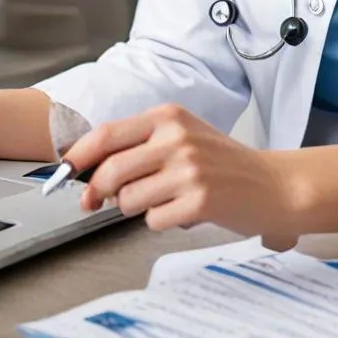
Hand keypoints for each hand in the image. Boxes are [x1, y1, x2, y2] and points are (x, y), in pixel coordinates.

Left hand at [64, 103, 301, 247]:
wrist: (275, 184)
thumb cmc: (223, 162)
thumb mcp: (182, 136)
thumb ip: (139, 145)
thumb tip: (88, 169)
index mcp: (167, 116)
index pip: (106, 134)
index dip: (78, 156)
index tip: (62, 172)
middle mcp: (176, 138)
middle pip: (110, 170)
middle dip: (97, 192)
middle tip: (96, 202)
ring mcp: (189, 169)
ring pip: (129, 199)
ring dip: (135, 208)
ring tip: (160, 200)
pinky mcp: (200, 200)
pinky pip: (154, 220)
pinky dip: (160, 221)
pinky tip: (181, 211)